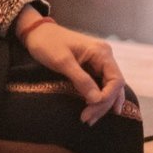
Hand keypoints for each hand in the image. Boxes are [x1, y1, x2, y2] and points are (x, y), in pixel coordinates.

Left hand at [16, 11, 126, 125]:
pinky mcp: (92, 67)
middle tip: (87, 119)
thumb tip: (97, 100)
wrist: (37, 32)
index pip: (116, 80)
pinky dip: (97, 98)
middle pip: (114, 86)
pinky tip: (94, 110)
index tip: (91, 108)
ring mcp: (99, 61)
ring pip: (109, 87)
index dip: (107, 97)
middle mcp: (105, 56)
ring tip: (89, 119)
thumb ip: (81, 80)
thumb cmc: (48, 44)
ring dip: (101, 104)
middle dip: (103, 104)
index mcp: (101, 52)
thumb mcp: (62, 62)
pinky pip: (101, 85)